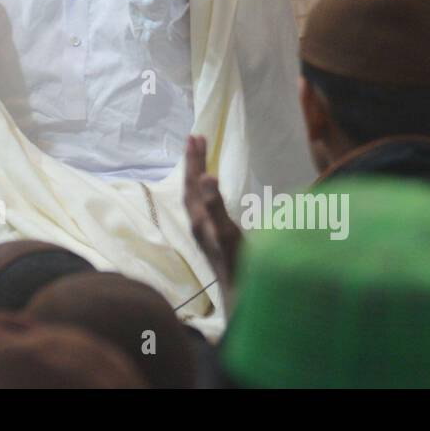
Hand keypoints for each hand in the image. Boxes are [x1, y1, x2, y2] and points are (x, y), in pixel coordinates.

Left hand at [182, 135, 241, 300]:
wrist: (239, 294)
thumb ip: (216, 205)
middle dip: (193, 162)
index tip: (196, 136)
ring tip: (200, 157)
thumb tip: (206, 176)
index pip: (193, 181)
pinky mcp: (210, 236)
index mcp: (198, 217)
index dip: (194, 159)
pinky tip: (210, 191)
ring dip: (197, 174)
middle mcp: (196, 222)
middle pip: (190, 186)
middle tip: (195, 138)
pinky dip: (205, 190)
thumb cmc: (236, 263)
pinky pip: (203, 204)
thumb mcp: (226, 232)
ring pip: (195, 195)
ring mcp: (202, 230)